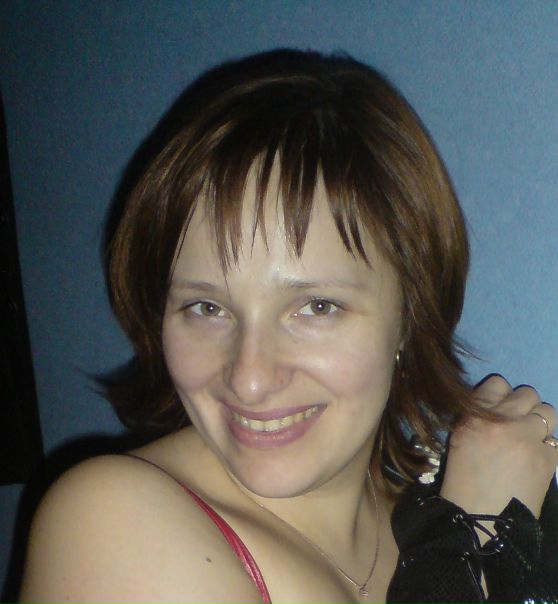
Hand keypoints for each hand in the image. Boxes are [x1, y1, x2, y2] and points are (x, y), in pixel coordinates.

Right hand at [440, 374, 556, 518]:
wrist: (480, 517)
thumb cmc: (463, 477)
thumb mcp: (459, 437)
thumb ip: (478, 415)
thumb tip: (498, 404)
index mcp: (476, 415)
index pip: (498, 382)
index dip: (500, 394)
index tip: (499, 407)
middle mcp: (504, 421)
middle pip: (527, 394)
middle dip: (523, 407)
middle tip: (516, 423)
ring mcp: (529, 439)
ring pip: (547, 411)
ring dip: (539, 422)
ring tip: (530, 438)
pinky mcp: (548, 458)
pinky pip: (556, 439)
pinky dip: (547, 447)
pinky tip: (536, 458)